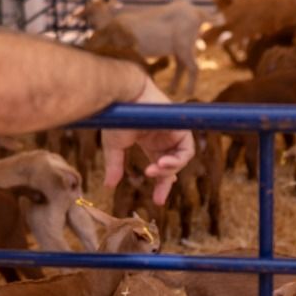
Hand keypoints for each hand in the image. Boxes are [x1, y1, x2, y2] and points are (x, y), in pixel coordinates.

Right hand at [102, 75, 194, 206]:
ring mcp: (174, 133)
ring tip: (153, 170)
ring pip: (181, 160)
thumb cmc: (118, 116)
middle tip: (158, 198)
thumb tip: (108, 186)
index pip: (161, 167)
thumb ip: (115, 166)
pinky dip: (177, 160)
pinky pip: (187, 150)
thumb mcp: (114, 146)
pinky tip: (161, 162)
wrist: (124, 95)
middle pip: (173, 166)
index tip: (157, 200)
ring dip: (168, 169)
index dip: (161, 184)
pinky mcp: (181, 127)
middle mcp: (165, 139)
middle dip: (167, 183)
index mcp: (151, 142)